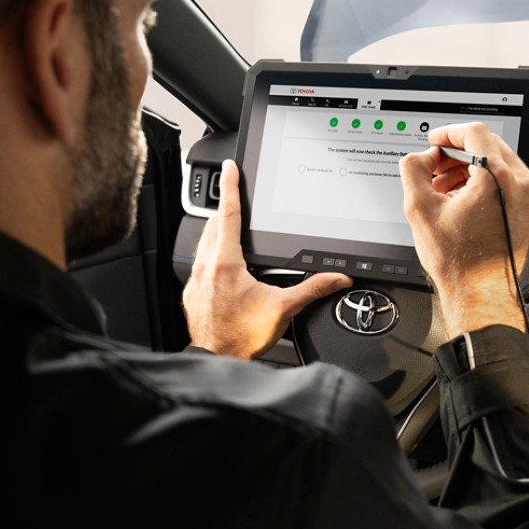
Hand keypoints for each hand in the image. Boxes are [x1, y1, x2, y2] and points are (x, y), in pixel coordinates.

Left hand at [183, 160, 351, 358]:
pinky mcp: (191, 291)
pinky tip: (223, 263)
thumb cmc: (242, 338)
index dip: (231, 187)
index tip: (230, 168)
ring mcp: (196, 279)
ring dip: (217, 230)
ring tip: (231, 226)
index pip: (229, 214)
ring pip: (204, 242)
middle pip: (214, 224)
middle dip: (225, 208)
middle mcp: (206, 266)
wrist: (216, 359)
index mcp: (226, 263)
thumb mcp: (283, 309)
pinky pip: (200, 261)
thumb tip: (337, 278)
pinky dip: (211, 253)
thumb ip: (312, 289)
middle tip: (235, 194)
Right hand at [399, 123, 528, 336]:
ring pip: (498, 160)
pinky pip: (507, 178)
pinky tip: (462, 197)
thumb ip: (413, 170)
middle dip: (457, 153)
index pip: (474, 133)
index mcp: (498, 178)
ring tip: (446, 187)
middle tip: (436, 168)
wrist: (479, 291)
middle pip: (488, 144)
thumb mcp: (420, 209)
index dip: (448, 133)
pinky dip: (484, 179)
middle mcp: (521, 183)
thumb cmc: (459, 262)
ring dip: (469, 166)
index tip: (435, 143)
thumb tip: (420, 158)